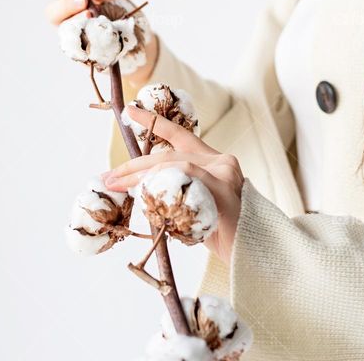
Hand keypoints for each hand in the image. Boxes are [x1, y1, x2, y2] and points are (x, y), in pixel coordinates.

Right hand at [44, 0, 158, 84]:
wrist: (140, 42)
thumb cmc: (124, 18)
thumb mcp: (116, 0)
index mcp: (75, 6)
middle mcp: (70, 22)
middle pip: (52, 14)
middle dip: (65, 4)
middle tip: (83, 0)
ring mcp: (74, 40)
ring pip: (62, 30)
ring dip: (74, 20)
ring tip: (90, 15)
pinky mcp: (82, 55)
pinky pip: (75, 48)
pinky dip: (83, 38)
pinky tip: (93, 32)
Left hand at [102, 104, 243, 265]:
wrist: (253, 253)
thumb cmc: (220, 232)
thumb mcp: (191, 204)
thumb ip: (172, 189)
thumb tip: (136, 186)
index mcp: (212, 160)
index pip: (181, 135)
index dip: (154, 122)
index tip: (130, 111)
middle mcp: (221, 161)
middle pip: (170, 156)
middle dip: (135, 166)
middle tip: (110, 177)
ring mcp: (226, 175)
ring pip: (178, 166)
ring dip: (144, 178)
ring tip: (122, 188)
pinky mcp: (226, 193)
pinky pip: (191, 183)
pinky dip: (168, 190)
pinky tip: (153, 203)